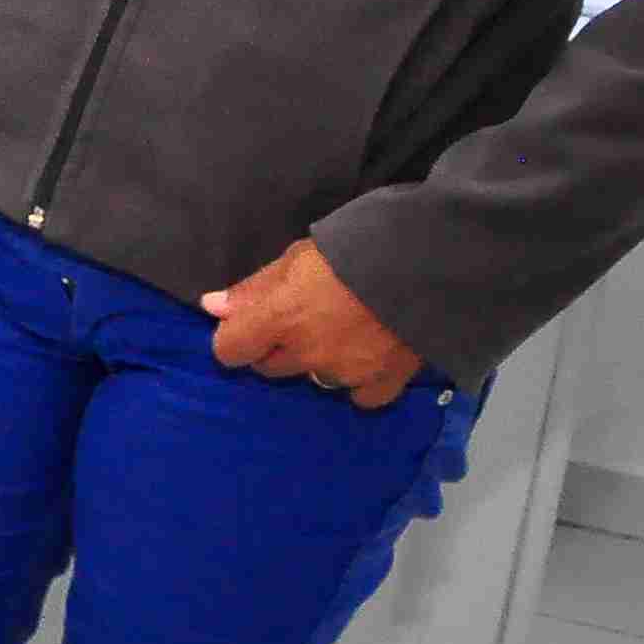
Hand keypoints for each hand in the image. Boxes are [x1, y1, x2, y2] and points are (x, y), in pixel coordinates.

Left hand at [202, 240, 421, 407]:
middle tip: (303, 319)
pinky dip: (360, 381)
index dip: (235, 338)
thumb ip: (255, 287)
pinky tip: (368, 357)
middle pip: (270, 366)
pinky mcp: (384, 382)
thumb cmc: (356, 248)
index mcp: (280, 319)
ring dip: (318, 362)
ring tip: (342, 331)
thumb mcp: (298, 256)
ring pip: (314, 378)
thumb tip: (213, 307)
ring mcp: (346, 372)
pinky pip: (359, 396)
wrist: (430, 262)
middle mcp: (307, 354)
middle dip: (277, 347)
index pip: (230, 350)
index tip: (248, 326)